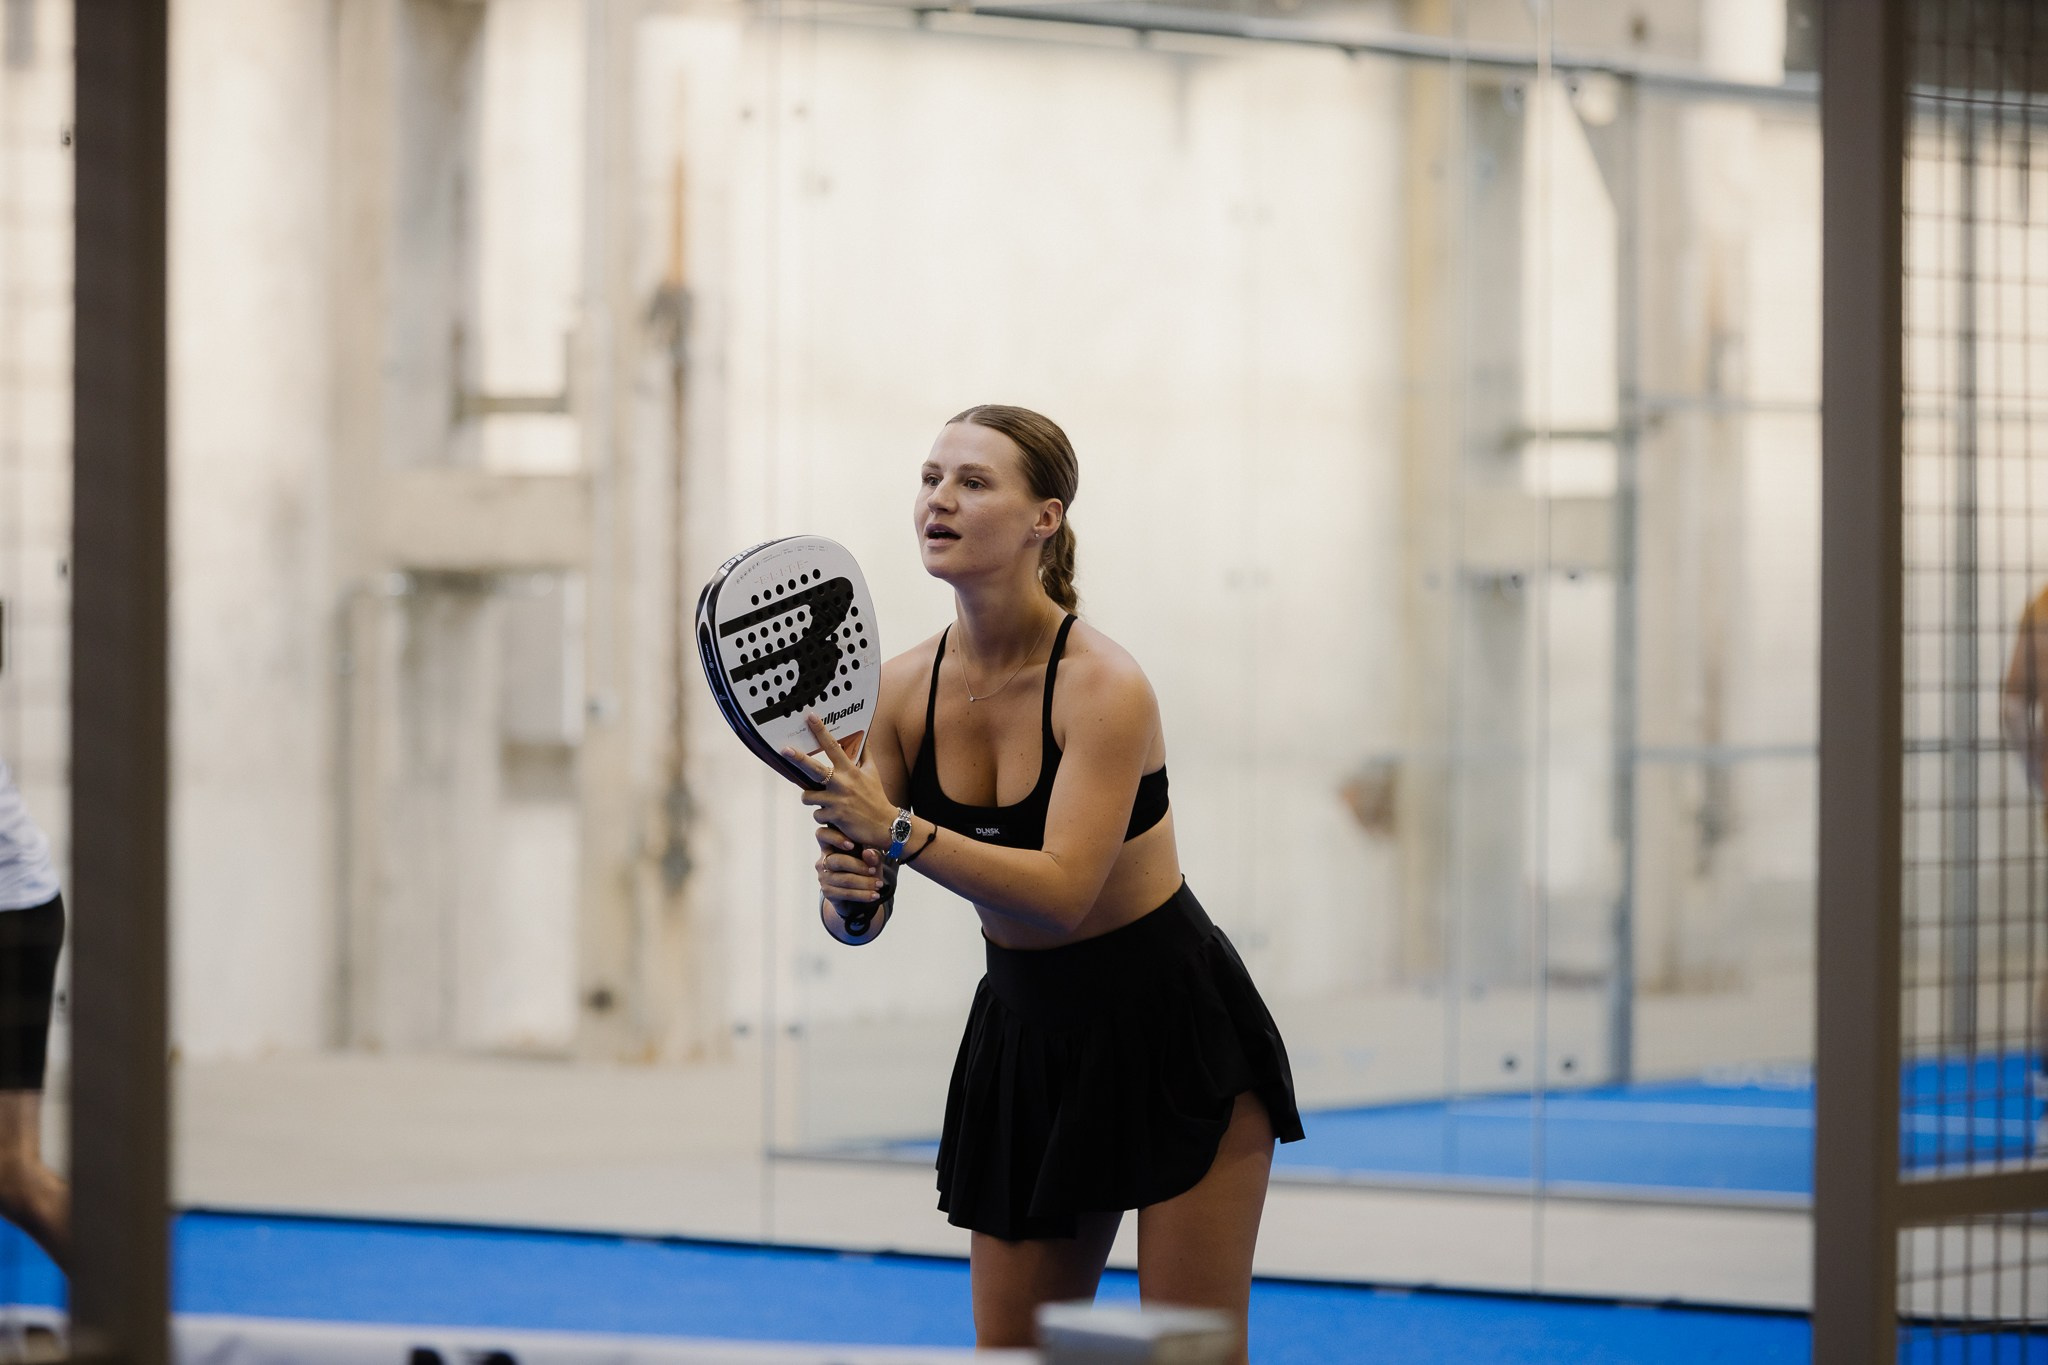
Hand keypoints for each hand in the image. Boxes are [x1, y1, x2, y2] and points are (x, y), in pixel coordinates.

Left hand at [789, 713, 898, 849]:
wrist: (885, 825)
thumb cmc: (876, 797)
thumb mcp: (873, 772)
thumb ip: (865, 753)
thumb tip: (864, 734)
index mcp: (850, 770)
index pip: (833, 746)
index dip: (820, 731)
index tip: (810, 717)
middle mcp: (842, 783)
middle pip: (813, 768)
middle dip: (797, 758)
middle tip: (784, 749)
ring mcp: (836, 800)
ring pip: (808, 796)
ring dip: (812, 799)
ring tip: (825, 801)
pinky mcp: (833, 816)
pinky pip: (816, 814)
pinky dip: (823, 816)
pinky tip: (835, 817)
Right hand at [814, 823, 887, 902]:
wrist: (857, 895)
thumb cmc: (863, 871)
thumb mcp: (872, 861)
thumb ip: (872, 856)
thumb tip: (868, 853)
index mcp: (830, 846)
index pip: (822, 835)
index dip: (834, 838)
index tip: (851, 845)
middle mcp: (823, 860)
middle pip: (837, 861)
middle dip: (859, 866)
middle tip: (873, 871)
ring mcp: (823, 877)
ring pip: (844, 879)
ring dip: (865, 883)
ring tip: (879, 885)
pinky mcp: (827, 892)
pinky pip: (845, 893)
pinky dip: (862, 895)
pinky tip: (873, 895)